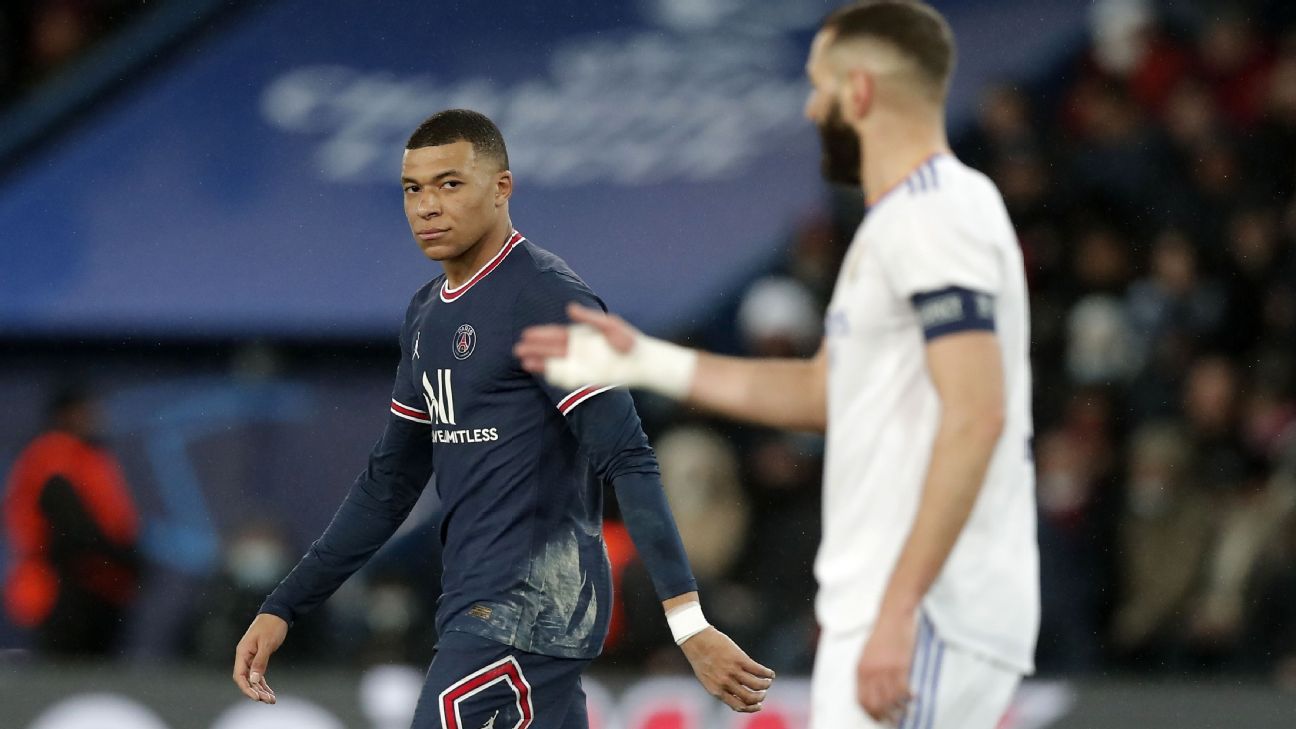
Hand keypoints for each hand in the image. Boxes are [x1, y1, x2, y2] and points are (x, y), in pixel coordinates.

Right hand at [233, 613, 287, 702]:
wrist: (278, 613)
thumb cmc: (271, 626)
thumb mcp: (267, 644)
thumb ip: (260, 662)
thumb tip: (253, 680)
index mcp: (242, 653)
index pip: (240, 676)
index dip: (246, 688)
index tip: (256, 697)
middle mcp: (244, 657)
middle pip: (246, 680)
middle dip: (256, 692)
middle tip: (268, 700)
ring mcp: (251, 658)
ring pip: (253, 679)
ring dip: (261, 690)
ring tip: (271, 700)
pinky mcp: (258, 658)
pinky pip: (258, 674)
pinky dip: (263, 684)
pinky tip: (269, 692)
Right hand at [514, 303, 637, 374]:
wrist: (641, 361)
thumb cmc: (627, 340)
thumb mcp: (608, 325)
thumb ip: (589, 319)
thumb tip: (569, 309)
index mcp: (579, 336)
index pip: (555, 335)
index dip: (540, 335)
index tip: (526, 334)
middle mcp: (576, 351)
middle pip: (551, 350)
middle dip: (534, 349)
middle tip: (517, 349)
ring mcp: (580, 365)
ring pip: (554, 364)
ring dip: (540, 363)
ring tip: (524, 362)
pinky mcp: (586, 378)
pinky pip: (566, 378)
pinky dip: (555, 376)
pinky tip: (544, 373)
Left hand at [679, 627, 775, 712]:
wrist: (695, 639)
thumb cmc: (700, 658)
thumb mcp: (706, 678)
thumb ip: (720, 687)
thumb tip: (737, 694)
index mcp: (716, 691)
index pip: (739, 706)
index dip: (751, 708)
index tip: (759, 705)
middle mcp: (725, 683)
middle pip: (750, 697)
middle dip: (760, 697)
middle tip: (763, 693)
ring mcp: (733, 671)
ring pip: (757, 685)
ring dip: (766, 685)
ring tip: (768, 682)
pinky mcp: (739, 659)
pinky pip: (758, 670)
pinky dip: (767, 673)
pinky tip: (770, 673)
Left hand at [856, 608, 916, 723]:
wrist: (892, 615)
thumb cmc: (882, 634)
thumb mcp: (867, 654)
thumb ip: (868, 672)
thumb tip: (873, 692)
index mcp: (860, 670)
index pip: (861, 700)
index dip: (870, 713)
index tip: (879, 718)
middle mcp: (870, 672)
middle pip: (875, 704)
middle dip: (885, 716)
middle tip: (894, 720)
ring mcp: (885, 669)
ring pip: (891, 700)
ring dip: (900, 710)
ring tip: (907, 711)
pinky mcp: (900, 665)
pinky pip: (904, 690)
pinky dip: (909, 697)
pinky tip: (915, 697)